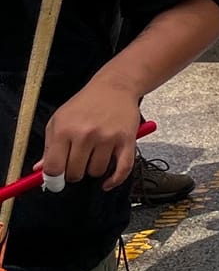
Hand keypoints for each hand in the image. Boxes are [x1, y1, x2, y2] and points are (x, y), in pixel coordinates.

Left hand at [39, 72, 141, 189]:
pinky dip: (114, 180)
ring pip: (97, 172)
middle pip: (75, 173)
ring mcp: (108, 138)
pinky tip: (107, 183)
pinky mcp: (127, 140)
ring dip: (94, 169)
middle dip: (74, 173)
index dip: (53, 179)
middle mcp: (86, 135)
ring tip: (94, 156)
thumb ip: (49, 146)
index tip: (55, 181)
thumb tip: (40, 170)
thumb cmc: (85, 104)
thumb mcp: (59, 120)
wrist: (115, 87)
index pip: (54, 168)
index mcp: (64, 130)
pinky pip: (122, 169)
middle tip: (77, 163)